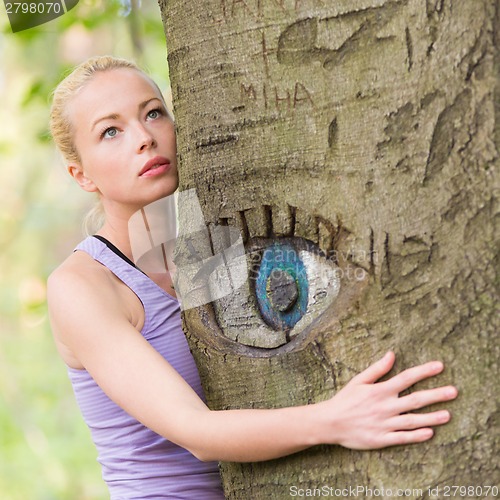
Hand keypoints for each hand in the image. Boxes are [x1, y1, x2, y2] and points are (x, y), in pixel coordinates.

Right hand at [321, 351, 457, 449]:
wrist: (330, 422)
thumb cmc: (345, 399)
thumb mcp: (359, 381)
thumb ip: (377, 369)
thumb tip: (392, 354)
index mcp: (380, 390)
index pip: (406, 378)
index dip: (424, 371)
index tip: (439, 366)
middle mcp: (385, 407)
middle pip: (415, 400)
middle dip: (436, 395)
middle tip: (454, 391)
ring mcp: (385, 424)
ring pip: (413, 420)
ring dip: (432, 417)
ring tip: (448, 415)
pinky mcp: (382, 439)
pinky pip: (403, 438)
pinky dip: (416, 435)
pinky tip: (429, 433)